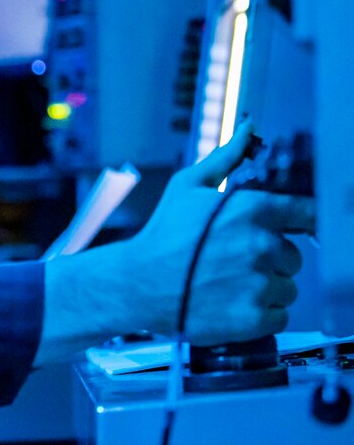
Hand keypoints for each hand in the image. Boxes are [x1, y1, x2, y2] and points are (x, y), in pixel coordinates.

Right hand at [127, 123, 314, 344]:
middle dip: (269, 260)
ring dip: (265, 288)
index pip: (308, 214)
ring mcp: (259, 283)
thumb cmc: (163, 234)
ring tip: (228, 284)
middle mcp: (261, 246)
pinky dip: (260, 314)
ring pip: (287, 288)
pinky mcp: (255, 317)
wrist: (136, 283)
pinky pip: (279, 316)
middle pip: (293, 256)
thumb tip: (249, 127)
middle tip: (233, 261)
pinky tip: (231, 303)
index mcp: (251, 210)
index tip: (288, 231)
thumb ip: (226, 157)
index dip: (299, 224)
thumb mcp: (188, 187)